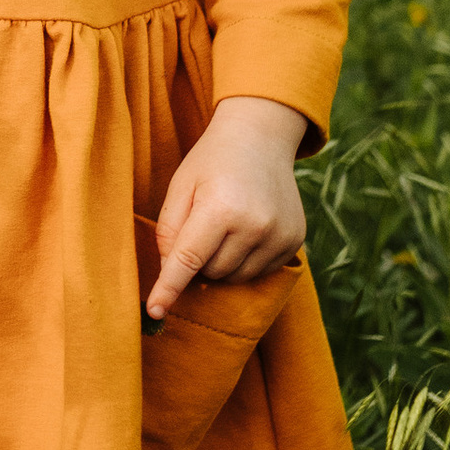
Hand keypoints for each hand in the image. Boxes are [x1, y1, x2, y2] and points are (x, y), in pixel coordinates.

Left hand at [146, 97, 308, 318]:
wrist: (261, 138)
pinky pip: (260, 272)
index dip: (169, 288)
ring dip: (221, 263)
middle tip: (201, 226)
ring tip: (223, 226)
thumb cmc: (212, 161)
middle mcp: (255, 225)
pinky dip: (245, 261)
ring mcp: (279, 236)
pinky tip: (245, 231)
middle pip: (211, 273)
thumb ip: (169, 230)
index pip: (188, 261)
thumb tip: (169, 272)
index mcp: (220, 208)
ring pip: (235, 277)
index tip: (155, 312)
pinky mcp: (294, 241)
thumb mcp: (180, 186)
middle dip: (198, 260)